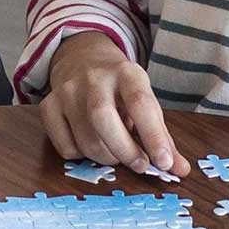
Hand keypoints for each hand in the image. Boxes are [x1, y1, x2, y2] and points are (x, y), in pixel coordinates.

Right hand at [38, 31, 184, 176]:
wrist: (82, 58)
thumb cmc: (121, 88)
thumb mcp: (145, 100)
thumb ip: (161, 135)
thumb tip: (179, 170)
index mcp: (126, 72)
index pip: (140, 103)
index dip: (154, 136)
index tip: (165, 163)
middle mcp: (94, 78)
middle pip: (103, 119)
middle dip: (124, 150)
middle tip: (139, 164)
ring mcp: (67, 91)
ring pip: (85, 139)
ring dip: (106, 157)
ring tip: (116, 152)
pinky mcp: (49, 106)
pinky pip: (65, 147)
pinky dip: (82, 156)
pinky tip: (91, 143)